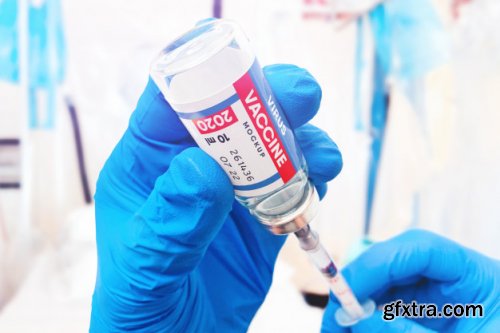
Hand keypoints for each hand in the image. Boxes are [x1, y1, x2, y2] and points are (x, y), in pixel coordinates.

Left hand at [89, 64, 342, 331]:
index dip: (202, 79)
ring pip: (272, 147)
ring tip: (322, 156)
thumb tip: (202, 167)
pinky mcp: (263, 219)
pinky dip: (314, 176)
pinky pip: (293, 185)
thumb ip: (171, 222)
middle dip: (270, 99)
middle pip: (232, 116)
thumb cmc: (140, 310)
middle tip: (302, 95)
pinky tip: (322, 181)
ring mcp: (232, 192)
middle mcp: (193, 170)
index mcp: (148, 168)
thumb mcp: (144, 270)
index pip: (168, 107)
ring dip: (303, 140)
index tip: (240, 67)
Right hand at [321, 229, 499, 331]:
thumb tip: (358, 319)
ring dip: (356, 310)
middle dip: (358, 290)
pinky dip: (367, 322)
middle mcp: (451, 280)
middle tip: (335, 319)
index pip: (420, 248)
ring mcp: (435, 299)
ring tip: (337, 330)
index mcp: (477, 276)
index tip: (348, 292)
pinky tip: (353, 331)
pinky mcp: (422, 317)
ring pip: (383, 290)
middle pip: (393, 266)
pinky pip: (387, 311)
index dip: (378, 263)